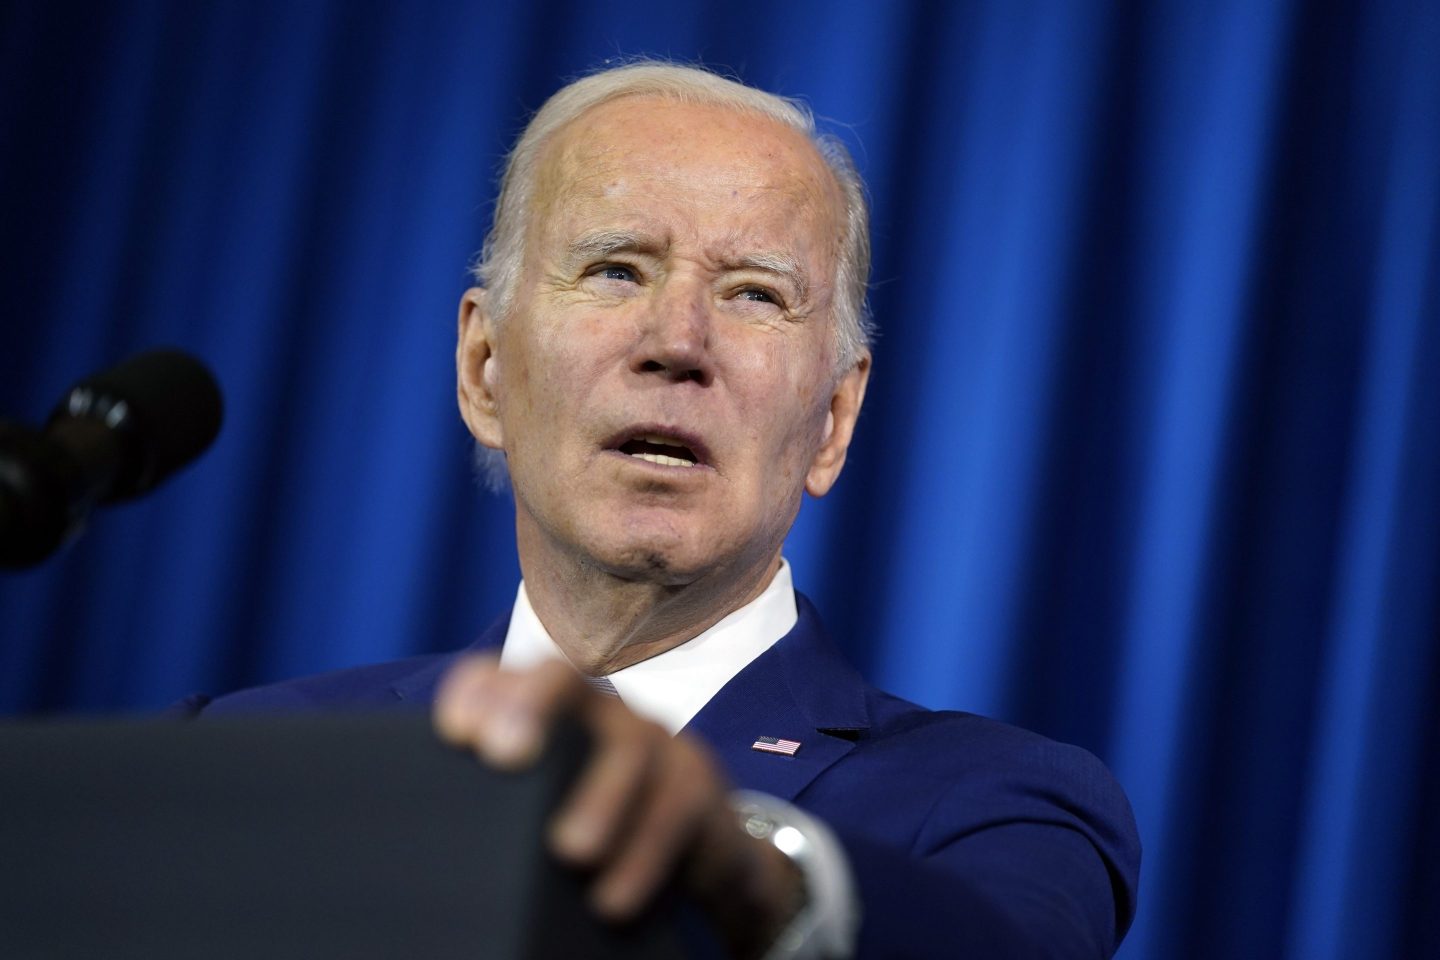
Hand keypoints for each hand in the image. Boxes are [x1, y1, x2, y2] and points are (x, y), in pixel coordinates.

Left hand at [433, 657, 805, 957]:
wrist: (701, 859)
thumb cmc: (600, 836)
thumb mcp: (544, 813)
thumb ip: (499, 808)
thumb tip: (423, 857)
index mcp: (551, 716)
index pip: (500, 676)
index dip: (478, 690)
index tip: (454, 733)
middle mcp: (600, 715)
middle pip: (564, 680)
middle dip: (533, 705)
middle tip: (504, 755)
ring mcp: (654, 744)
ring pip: (628, 746)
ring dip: (599, 796)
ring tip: (570, 850)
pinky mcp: (698, 786)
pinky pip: (673, 809)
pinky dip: (643, 855)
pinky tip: (612, 899)